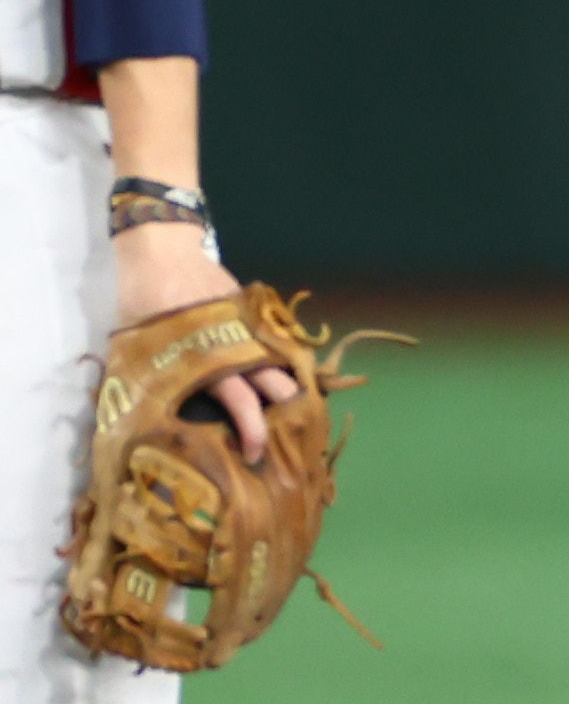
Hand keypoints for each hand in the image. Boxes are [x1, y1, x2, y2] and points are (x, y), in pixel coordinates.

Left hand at [112, 222, 297, 464]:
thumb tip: (149, 417)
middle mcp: (238, 346)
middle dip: (288, 414)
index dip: (253, 433)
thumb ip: (150, 378)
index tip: (256, 454)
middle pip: (278, 386)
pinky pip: (279, 341)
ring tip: (296, 410)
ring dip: (292, 387)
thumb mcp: (138, 345)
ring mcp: (252, 326)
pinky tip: (286, 374)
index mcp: (208, 360)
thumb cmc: (143, 300)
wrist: (162, 250)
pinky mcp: (255, 311)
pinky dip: (285, 360)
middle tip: (289, 437)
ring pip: (286, 363)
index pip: (242, 404)